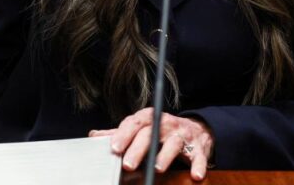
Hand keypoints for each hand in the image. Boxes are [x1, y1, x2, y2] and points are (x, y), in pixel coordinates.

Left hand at [89, 108, 213, 180]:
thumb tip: (94, 136)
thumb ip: (119, 133)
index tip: (114, 147)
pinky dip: (198, 165)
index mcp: (149, 118)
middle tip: (128, 164)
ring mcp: (182, 135)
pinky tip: (195, 175)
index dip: (123, 135)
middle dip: (139, 149)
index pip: (134, 123)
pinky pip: (199, 155)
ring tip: (158, 167)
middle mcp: (165, 124)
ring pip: (174, 143)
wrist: (195, 129)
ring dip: (166, 155)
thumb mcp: (140, 129)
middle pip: (151, 133)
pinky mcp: (198, 147)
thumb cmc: (161, 131)